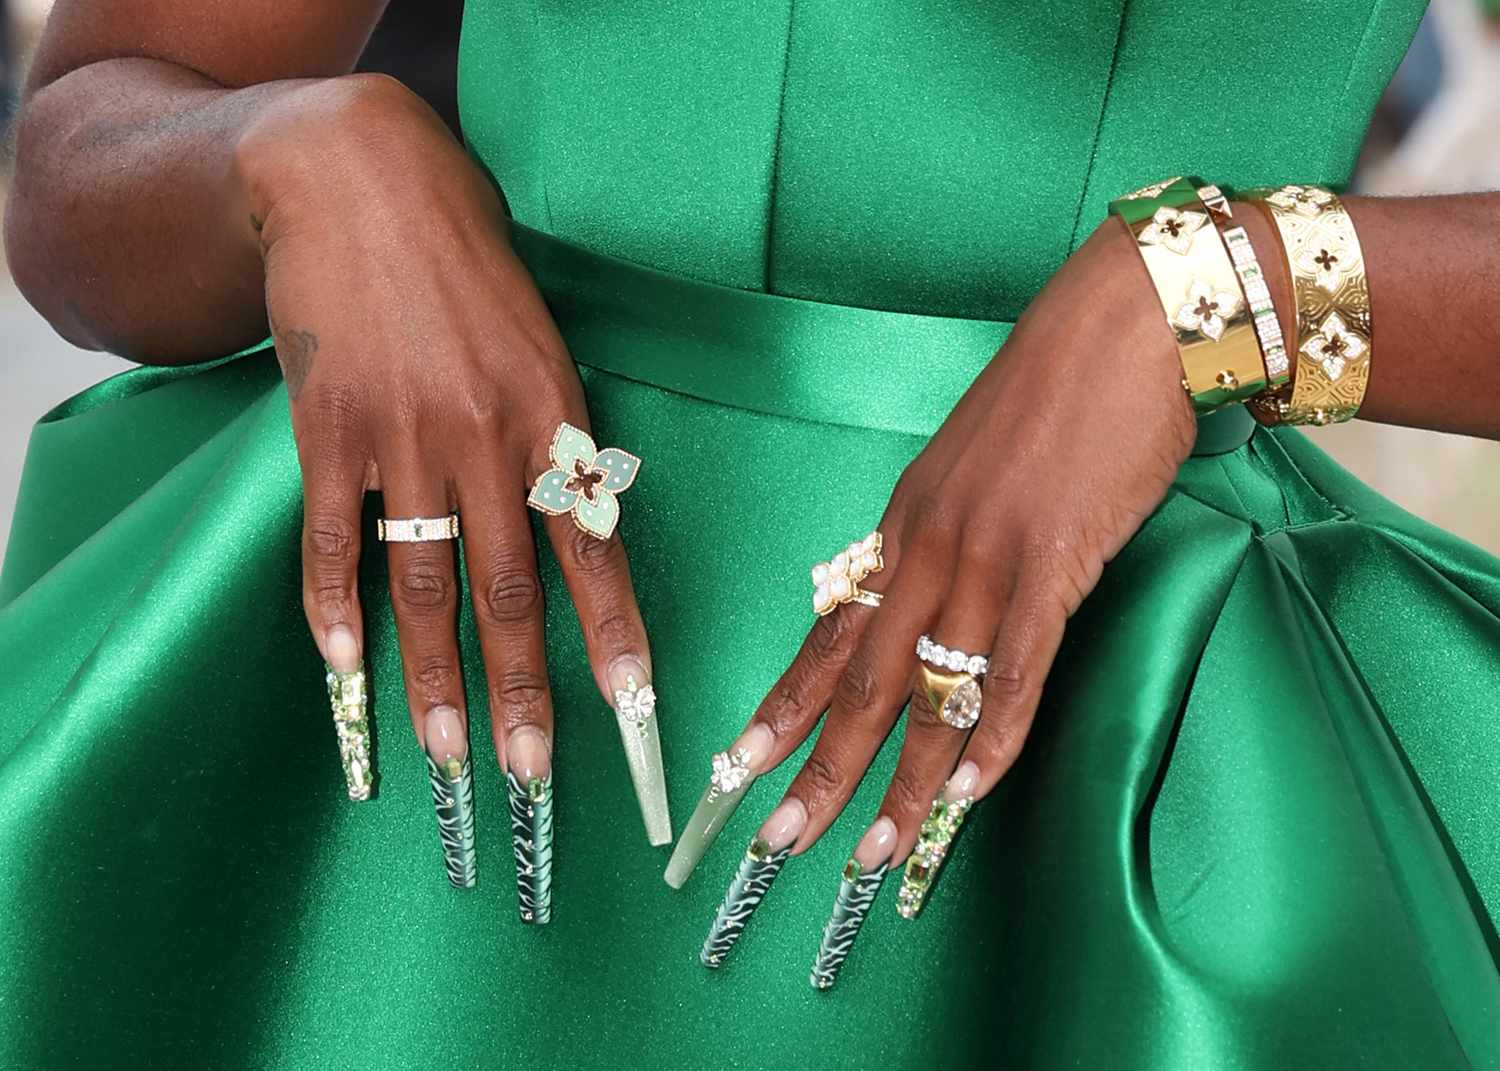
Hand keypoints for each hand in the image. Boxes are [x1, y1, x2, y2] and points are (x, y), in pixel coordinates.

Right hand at [236, 74, 659, 892]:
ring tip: (445, 750)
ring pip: (421, 581)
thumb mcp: (542, 343)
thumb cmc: (467, 266)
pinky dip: (332, 605)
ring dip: (434, 675)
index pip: (593, 550)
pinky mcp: (327, 427)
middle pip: (508, 588)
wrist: (361, 180)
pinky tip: (342, 666)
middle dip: (522, 689)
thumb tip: (579, 526)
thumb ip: (556, 438)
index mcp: (554, 418)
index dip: (615, 635)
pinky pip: (330, 537)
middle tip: (529, 771)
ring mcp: (401, 436)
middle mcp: (485, 438)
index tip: (636, 709)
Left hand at [739, 215, 1196, 877]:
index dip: (781, 707)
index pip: (825, 634)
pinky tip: (972, 793)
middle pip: (857, 680)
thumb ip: (938, 540)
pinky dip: (992, 739)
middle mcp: (925, 550)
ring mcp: (985, 560)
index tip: (739, 764)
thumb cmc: (1050, 397)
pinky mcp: (1052, 566)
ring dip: (900, 782)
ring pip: (928, 691)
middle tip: (781, 840)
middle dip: (817, 770)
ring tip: (872, 852)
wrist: (1122, 328)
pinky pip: (1015, 672)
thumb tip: (920, 604)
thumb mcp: (967, 470)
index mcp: (899, 527)